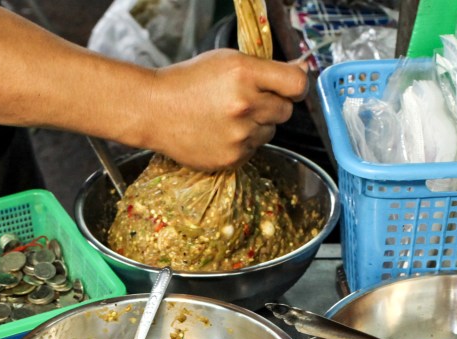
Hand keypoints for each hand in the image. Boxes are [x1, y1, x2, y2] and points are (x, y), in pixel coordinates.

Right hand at [146, 49, 308, 171]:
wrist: (154, 110)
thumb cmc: (189, 82)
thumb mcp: (227, 61)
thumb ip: (266, 68)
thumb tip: (302, 70)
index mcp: (245, 74)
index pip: (296, 83)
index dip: (297, 86)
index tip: (290, 88)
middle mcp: (245, 106)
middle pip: (286, 110)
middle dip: (272, 105)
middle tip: (245, 101)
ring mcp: (239, 136)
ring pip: (270, 132)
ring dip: (256, 125)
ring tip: (226, 117)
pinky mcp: (231, 158)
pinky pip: (253, 150)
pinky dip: (242, 143)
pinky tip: (219, 132)